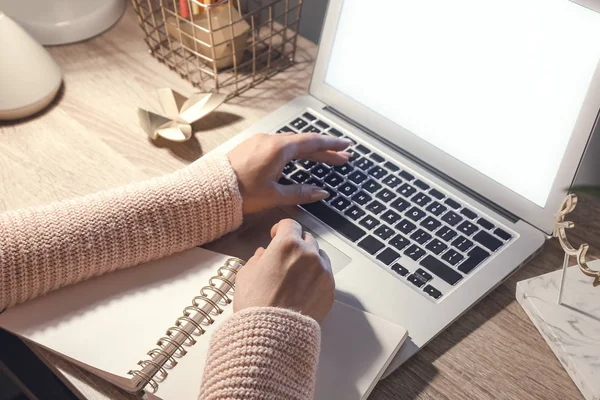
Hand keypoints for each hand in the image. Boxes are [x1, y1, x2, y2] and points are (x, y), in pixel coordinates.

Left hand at [227, 132, 351, 213]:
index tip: (346, 145)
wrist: (210, 191)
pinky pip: (279, 145)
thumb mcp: (275, 195)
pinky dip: (294, 151)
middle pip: (304, 142)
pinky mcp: (252, 146)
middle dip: (325, 150)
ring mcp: (260, 141)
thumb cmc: (240, 193)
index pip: (313, 143)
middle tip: (343, 156)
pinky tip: (300, 159)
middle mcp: (270, 140)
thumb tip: (322, 192)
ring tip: (326, 159)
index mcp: (278, 148)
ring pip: (291, 143)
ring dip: (310, 151)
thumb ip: (301, 193)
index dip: (332, 145)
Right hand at [233, 219, 334, 321]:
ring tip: (295, 276)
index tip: (276, 236)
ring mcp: (323, 271)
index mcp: (287, 245)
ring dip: (309, 260)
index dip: (281, 229)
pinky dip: (316, 278)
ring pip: (319, 256)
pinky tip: (303, 290)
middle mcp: (309, 254)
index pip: (290, 224)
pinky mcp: (330, 289)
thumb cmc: (256, 305)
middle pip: (306, 239)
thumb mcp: (245, 276)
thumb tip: (264, 255)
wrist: (273, 335)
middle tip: (285, 259)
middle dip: (296, 245)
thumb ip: (257, 259)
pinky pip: (325, 275)